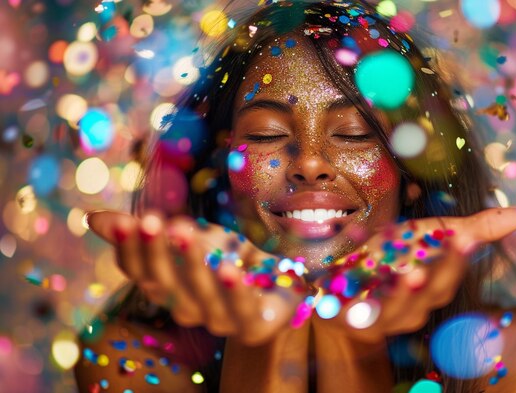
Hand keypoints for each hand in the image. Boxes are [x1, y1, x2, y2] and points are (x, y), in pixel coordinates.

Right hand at [86, 210, 306, 345]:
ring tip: (184, 232)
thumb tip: (90, 217)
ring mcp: (219, 320)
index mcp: (167, 287)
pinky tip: (228, 267)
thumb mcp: (189, 237)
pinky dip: (234, 289)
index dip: (129, 248)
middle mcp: (186, 308)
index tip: (125, 220)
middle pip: (164, 284)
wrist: (279, 286)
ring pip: (200, 296)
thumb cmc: (227, 258)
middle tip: (152, 220)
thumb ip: (148, 230)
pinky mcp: (253, 324)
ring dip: (191, 263)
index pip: (138, 271)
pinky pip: (241, 309)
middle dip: (156, 252)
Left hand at [312, 207, 515, 341]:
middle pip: (432, 293)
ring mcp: (382, 317)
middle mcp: (413, 308)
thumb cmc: (396, 260)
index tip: (468, 237)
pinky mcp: (351, 319)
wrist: (346, 289)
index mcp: (432, 289)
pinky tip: (361, 283)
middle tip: (453, 245)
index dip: (459, 258)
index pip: (451, 277)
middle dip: (444, 271)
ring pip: (399, 310)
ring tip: (415, 272)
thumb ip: (474, 229)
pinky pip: (357, 313)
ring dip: (408, 293)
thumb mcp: (430, 237)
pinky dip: (360, 300)